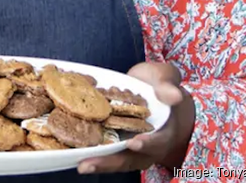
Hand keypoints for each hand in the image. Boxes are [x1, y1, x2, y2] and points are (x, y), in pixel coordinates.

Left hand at [77, 61, 195, 174]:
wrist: (151, 91)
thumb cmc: (159, 84)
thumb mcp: (165, 79)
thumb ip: (167, 86)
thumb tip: (173, 95)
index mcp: (163, 131)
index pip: (157, 141)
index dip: (147, 144)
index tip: (134, 143)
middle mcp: (146, 145)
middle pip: (130, 158)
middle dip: (110, 162)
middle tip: (89, 165)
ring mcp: (129, 147)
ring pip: (115, 159)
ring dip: (98, 163)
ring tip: (80, 166)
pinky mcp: (115, 142)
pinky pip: (103, 150)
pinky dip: (89, 152)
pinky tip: (71, 152)